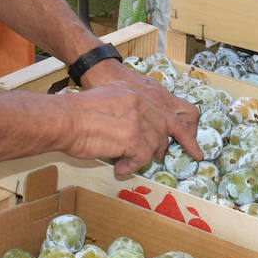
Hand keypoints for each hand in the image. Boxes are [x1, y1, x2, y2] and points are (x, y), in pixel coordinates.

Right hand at [79, 58, 201, 172]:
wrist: (64, 118)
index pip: (172, 110)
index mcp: (139, 90)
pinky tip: (119, 167)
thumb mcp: (111, 96)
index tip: (193, 147)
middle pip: (168, 128)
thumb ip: (129, 106)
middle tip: (160, 158)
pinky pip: (143, 158)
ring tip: (127, 160)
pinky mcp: (132, 137)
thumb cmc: (79, 111)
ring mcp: (139, 119)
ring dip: (143, 156)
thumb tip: (140, 126)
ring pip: (156, 144)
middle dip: (166, 146)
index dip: (185, 131)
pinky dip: (132, 166)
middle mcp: (143, 101)